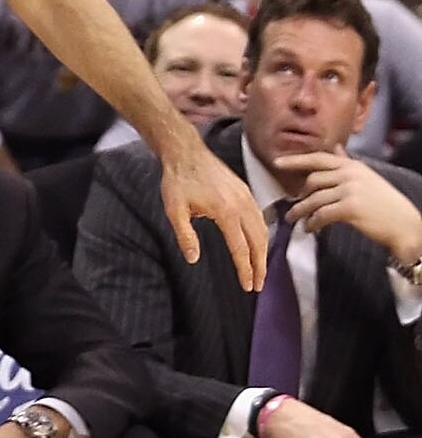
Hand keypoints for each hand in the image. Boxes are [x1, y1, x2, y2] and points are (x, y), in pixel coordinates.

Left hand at [160, 131, 266, 288]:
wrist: (185, 151)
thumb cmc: (178, 180)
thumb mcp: (174, 210)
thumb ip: (185, 236)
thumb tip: (193, 259)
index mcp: (225, 212)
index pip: (241, 249)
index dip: (245, 270)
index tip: (248, 286)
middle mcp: (241, 205)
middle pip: (258, 242)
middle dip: (260, 266)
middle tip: (259, 285)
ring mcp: (245, 196)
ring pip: (262, 230)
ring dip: (263, 251)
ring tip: (260, 269)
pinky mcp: (244, 190)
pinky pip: (259, 217)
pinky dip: (262, 234)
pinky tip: (258, 243)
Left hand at [276, 153, 421, 269]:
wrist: (405, 225)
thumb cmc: (386, 203)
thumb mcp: (367, 177)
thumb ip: (348, 163)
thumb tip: (336, 148)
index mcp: (352, 165)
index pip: (318, 158)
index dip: (296, 160)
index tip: (277, 162)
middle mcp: (349, 174)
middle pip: (312, 181)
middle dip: (300, 195)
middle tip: (294, 207)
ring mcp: (349, 190)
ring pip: (314, 199)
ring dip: (301, 212)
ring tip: (294, 221)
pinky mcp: (350, 207)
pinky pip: (322, 214)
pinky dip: (313, 223)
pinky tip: (311, 229)